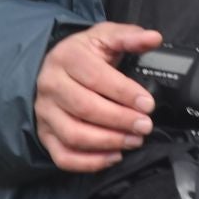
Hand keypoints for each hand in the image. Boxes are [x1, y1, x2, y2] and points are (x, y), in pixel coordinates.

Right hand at [34, 22, 163, 172]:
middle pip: (86, 108)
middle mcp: (51, 85)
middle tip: (145, 125)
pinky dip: (89, 162)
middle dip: (120, 120)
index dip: (125, 93)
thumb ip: (129, 36)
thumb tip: (154, 38)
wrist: (54, 66)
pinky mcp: (45, 133)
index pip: (96, 78)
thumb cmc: (84, 53)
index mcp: (67, 57)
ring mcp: (45, 112)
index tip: (148, 104)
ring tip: (134, 140)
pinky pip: (63, 156)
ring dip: (108, 142)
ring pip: (74, 135)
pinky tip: (113, 156)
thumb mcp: (104, 36)